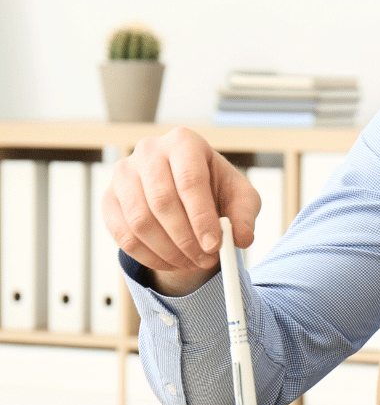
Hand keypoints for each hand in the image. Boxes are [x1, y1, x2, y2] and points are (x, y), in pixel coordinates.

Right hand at [103, 127, 260, 296]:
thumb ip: (245, 215)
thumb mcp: (240, 196)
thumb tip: (242, 238)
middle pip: (162, 201)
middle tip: (205, 259)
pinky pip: (123, 234)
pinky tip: (171, 263)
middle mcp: (149, 151)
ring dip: (168, 250)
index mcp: (184, 141)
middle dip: (186, 238)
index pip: (190, 181)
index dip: (201, 217)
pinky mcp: (109, 198)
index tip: (214, 245)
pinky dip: (148, 255)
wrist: (186, 189)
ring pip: (140, 220)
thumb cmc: (215, 188)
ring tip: (192, 263)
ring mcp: (123, 173)